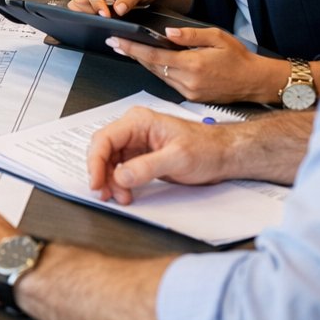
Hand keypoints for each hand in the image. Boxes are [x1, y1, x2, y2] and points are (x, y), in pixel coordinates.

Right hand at [86, 105, 235, 204]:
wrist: (224, 155)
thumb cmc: (207, 149)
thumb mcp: (178, 159)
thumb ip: (147, 167)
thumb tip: (120, 176)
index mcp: (139, 121)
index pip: (105, 139)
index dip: (95, 162)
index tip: (96, 183)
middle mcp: (133, 130)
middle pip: (103, 150)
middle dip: (102, 174)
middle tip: (105, 194)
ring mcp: (136, 143)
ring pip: (109, 161)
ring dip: (110, 181)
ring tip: (121, 197)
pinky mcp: (140, 156)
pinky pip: (120, 168)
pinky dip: (120, 182)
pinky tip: (126, 193)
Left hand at [104, 29, 286, 103]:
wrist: (256, 81)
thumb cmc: (239, 58)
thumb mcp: (217, 37)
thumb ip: (190, 35)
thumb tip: (167, 32)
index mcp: (193, 65)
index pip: (154, 56)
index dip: (132, 49)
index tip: (116, 41)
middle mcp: (189, 81)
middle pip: (152, 66)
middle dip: (132, 54)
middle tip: (116, 42)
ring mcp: (189, 92)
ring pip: (158, 75)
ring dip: (144, 63)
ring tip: (129, 49)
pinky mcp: (192, 97)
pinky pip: (168, 82)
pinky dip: (159, 71)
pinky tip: (153, 61)